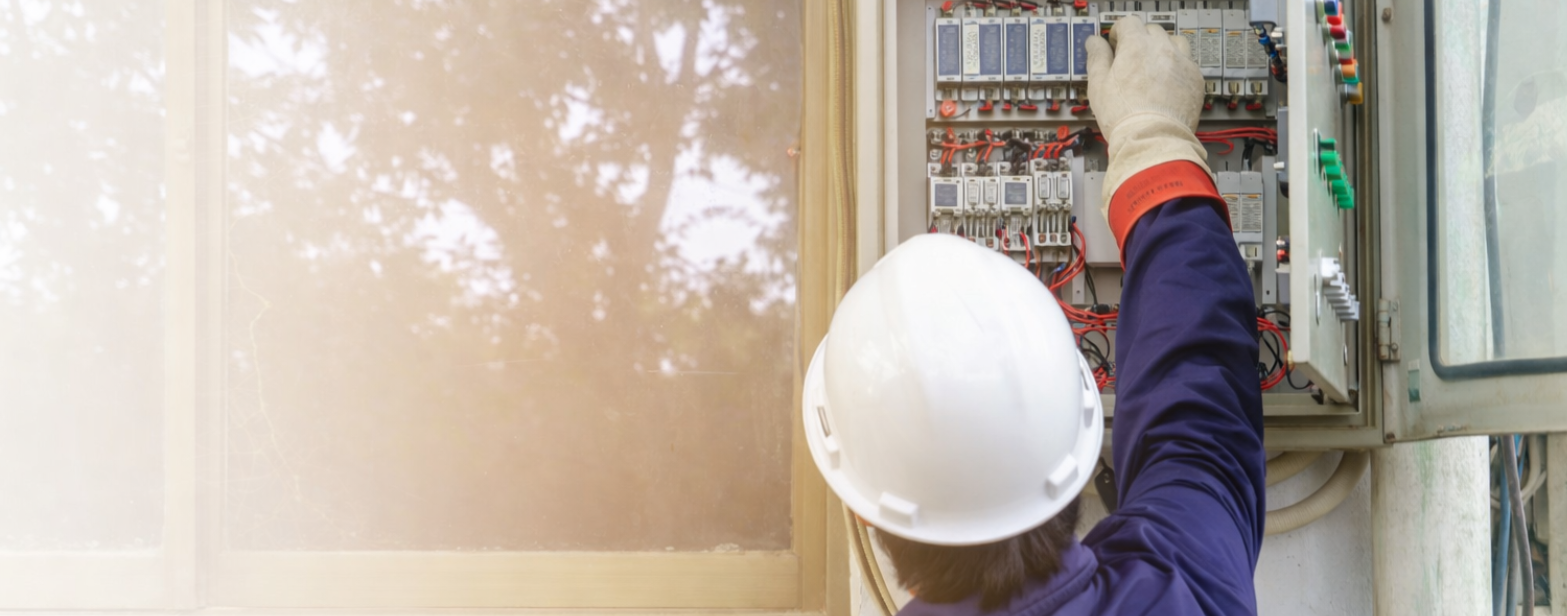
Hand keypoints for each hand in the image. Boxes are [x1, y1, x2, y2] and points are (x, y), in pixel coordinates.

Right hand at [1085, 15, 1209, 221]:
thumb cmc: (1124, 116)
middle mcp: (1162, 49)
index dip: (1118, 32)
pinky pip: (1187, 63)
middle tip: (1130, 58)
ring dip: (1162, 48)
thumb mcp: (1098, 85)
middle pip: (1151, 30)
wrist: (1152, 140)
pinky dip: (1177, 67)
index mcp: (1136, 46)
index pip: (1128, 23)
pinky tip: (1167, 82)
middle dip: (1140, 40)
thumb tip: (1094, 42)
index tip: (1114, 44)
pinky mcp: (1195, 80)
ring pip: (1174, 42)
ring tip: (1152, 66)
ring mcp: (1182, 63)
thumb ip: (1097, 58)